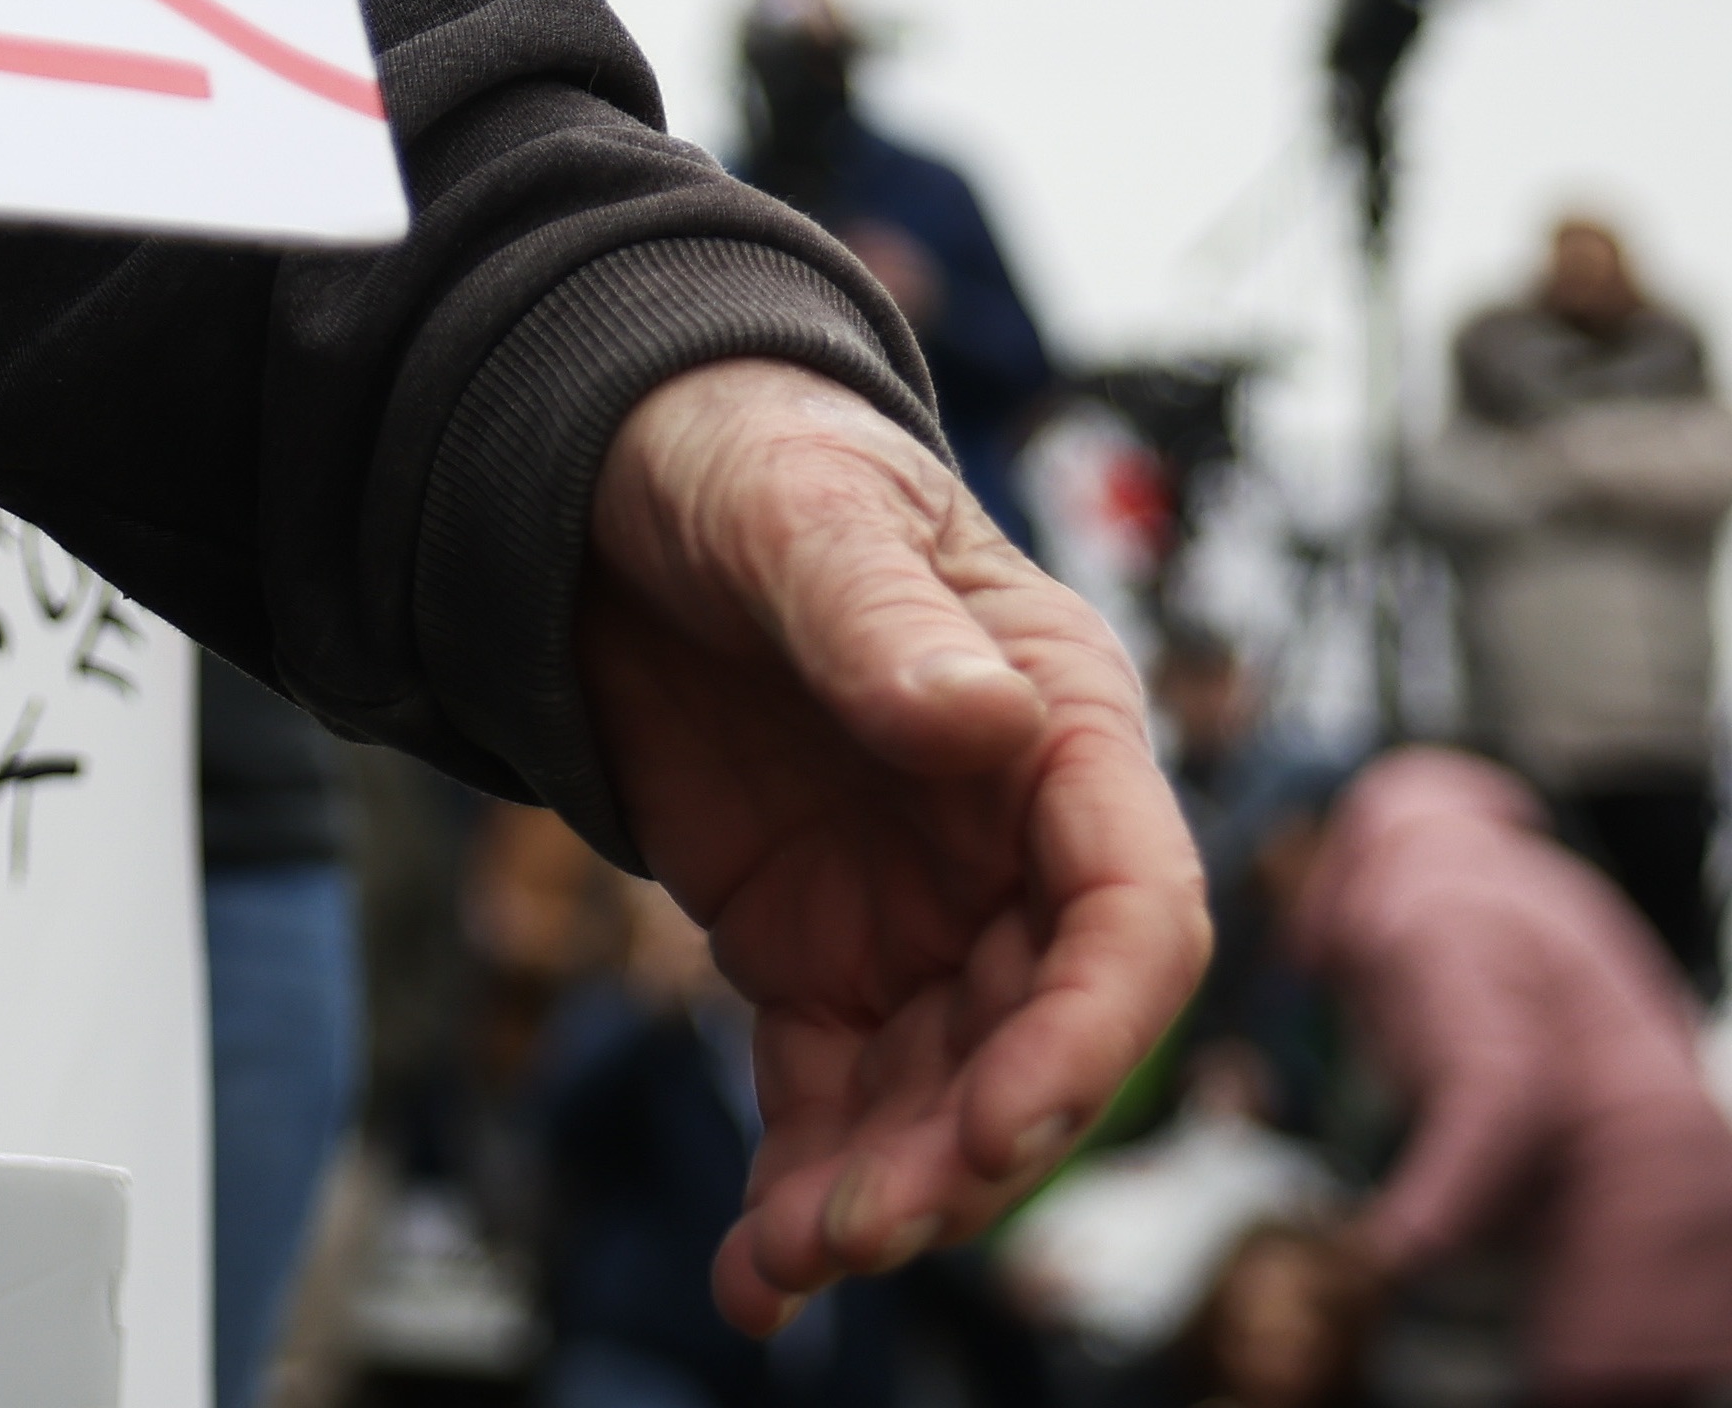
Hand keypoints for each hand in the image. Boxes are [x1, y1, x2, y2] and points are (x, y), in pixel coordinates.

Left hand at [577, 358, 1206, 1327]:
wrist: (600, 473)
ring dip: (880, 1192)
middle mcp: (1009, 839)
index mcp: (1059, 725)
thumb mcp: (798, 505)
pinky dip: (801, 1183)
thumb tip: (977, 720)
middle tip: (856, 1228)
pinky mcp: (817, 947)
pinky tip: (754, 1279)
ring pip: (938, 1092)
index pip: (1131, 915)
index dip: (1088, 1037)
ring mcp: (920, 907)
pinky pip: (832, 1091)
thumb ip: (882, 614)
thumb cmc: (739, 453)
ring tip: (784, 1266)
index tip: (1007, 1128)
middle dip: (966, 1149)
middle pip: (1035, 1037)